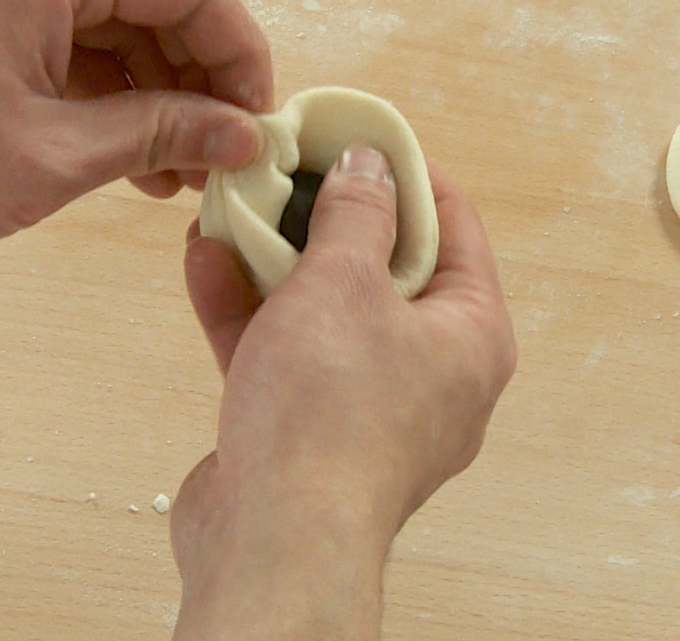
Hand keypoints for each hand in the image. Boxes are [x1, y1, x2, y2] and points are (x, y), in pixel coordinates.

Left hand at [0, 0, 271, 253]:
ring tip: (174, 168)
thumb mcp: (55, 157)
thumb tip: (243, 138)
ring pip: (115, 14)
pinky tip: (126, 148)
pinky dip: (106, 83)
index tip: (256, 119)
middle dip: (198, 75)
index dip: (238, 52)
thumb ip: (163, 135)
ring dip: (154, 86)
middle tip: (220, 151)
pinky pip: (69, 27)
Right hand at [170, 150, 515, 640]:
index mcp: (472, 336)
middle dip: (329, 217)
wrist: (272, 541)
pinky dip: (251, 311)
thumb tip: (369, 167)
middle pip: (387, 270)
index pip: (454, 229)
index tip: (365, 137)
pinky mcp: (311, 433)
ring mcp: (371, 407)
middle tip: (292, 167)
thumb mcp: (343, 283)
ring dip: (278, 260)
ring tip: (237, 205)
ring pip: (328, 312)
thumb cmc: (329, 416)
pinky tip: (207, 260)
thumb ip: (356, 216)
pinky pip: (287, 355)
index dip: (409, 176)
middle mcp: (433, 373)